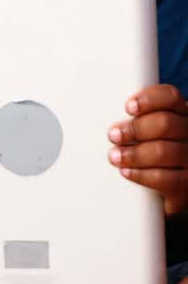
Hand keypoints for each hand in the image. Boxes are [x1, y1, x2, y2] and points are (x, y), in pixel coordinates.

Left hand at [109, 84, 187, 215]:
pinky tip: (126, 172)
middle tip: (113, 135)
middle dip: (135, 129)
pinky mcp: (186, 183)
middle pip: (166, 123)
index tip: (128, 107)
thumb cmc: (144, 150)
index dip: (149, 99)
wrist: (160, 187)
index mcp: (178, 113)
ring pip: (164, 151)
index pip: (170, 97)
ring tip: (115, 156)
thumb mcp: (139, 130)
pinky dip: (142, 175)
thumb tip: (103, 115)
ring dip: (134, 154)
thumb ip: (130, 119)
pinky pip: (166, 179)